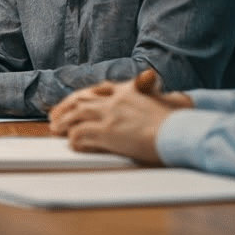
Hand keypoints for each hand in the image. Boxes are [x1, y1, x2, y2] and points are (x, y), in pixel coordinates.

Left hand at [47, 69, 192, 164]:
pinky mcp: (108, 132)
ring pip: (76, 115)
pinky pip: (81, 134)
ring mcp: (110, 115)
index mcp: (127, 90)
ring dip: (64, 123)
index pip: (96, 89)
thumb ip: (145, 100)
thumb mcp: (158, 102)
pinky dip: (74, 139)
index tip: (71, 102)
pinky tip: (71, 144)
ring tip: (55, 129)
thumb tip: (147, 104)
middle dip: (65, 108)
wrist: (180, 131)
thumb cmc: (175, 122)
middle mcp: (115, 100)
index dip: (81, 96)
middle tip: (54, 116)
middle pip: (81, 100)